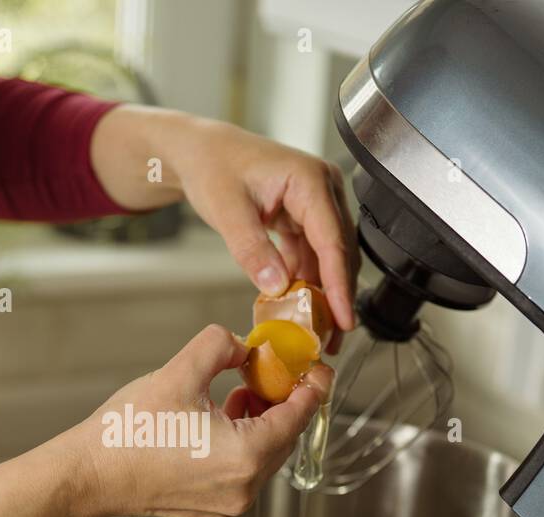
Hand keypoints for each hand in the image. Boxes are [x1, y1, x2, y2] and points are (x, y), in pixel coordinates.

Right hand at [69, 325, 332, 516]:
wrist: (86, 477)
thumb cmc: (126, 433)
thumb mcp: (179, 371)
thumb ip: (221, 346)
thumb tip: (242, 347)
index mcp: (247, 456)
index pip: (299, 415)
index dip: (312, 385)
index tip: (316, 367)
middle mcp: (244, 488)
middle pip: (284, 438)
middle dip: (281, 402)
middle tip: (272, 372)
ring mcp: (228, 505)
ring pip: (263, 456)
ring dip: (259, 423)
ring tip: (238, 394)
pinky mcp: (210, 511)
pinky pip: (241, 474)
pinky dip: (241, 446)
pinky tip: (218, 421)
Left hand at [90, 106, 358, 351]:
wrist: (200, 151)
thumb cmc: (212, 166)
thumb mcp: (226, 209)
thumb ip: (251, 249)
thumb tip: (277, 288)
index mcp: (309, 180)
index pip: (333, 239)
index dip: (339, 284)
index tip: (343, 318)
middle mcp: (321, 189)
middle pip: (339, 252)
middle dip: (336, 297)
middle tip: (332, 339)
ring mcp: (315, 203)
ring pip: (328, 258)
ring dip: (322, 294)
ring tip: (317, 333)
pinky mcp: (304, 217)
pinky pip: (311, 256)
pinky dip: (304, 282)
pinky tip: (297, 309)